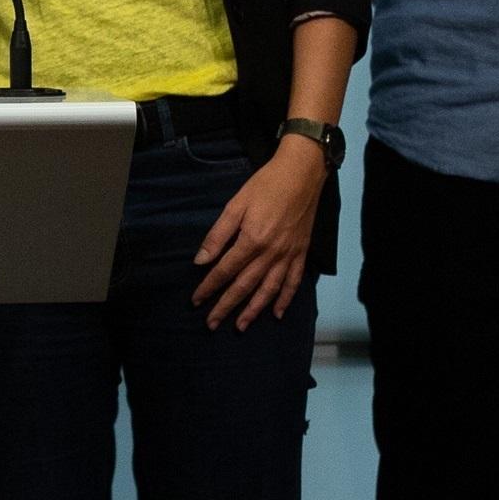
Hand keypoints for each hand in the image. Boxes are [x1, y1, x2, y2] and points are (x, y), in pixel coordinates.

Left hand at [190, 139, 327, 328]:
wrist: (302, 173)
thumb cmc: (265, 185)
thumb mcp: (235, 204)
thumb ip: (218, 235)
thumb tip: (201, 261)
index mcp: (251, 240)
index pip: (225, 270)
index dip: (209, 286)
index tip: (196, 301)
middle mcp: (271, 253)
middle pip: (245, 286)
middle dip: (226, 306)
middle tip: (211, 324)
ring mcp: (288, 255)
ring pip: (269, 290)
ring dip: (253, 310)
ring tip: (240, 325)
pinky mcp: (301, 253)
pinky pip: (294, 282)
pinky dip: (285, 299)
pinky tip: (276, 313)